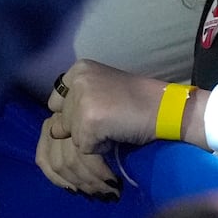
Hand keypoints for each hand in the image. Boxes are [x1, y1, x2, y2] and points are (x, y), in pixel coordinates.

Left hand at [39, 60, 162, 194]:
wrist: (163, 107)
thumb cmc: (136, 100)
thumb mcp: (101, 89)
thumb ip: (77, 102)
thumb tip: (53, 131)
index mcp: (79, 69)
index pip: (56, 101)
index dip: (71, 114)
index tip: (94, 114)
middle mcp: (77, 80)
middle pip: (61, 120)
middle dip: (82, 128)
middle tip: (109, 121)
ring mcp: (82, 100)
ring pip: (72, 135)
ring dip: (92, 139)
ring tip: (114, 127)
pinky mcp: (88, 122)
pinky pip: (85, 147)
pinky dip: (100, 148)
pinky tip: (117, 134)